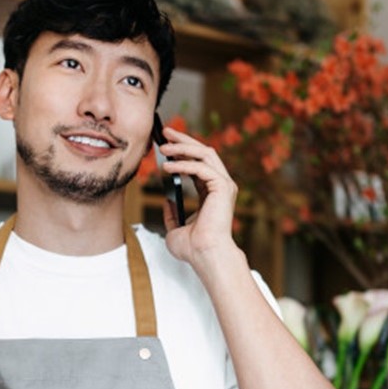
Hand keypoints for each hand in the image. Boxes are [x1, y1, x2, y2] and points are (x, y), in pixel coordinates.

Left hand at [158, 126, 239, 266]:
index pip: (198, 163)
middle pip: (203, 152)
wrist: (204, 255)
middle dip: (183, 140)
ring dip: (182, 147)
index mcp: (212, 192)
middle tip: (165, 133)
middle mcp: (221, 185)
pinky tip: (167, 166)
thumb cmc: (193, 247)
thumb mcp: (175, 228)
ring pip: (204, 154)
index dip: (183, 151)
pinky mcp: (223, 187)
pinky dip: (183, 164)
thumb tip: (166, 201)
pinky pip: (201, 168)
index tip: (165, 145)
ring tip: (163, 147)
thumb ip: (172, 213)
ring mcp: (224, 185)